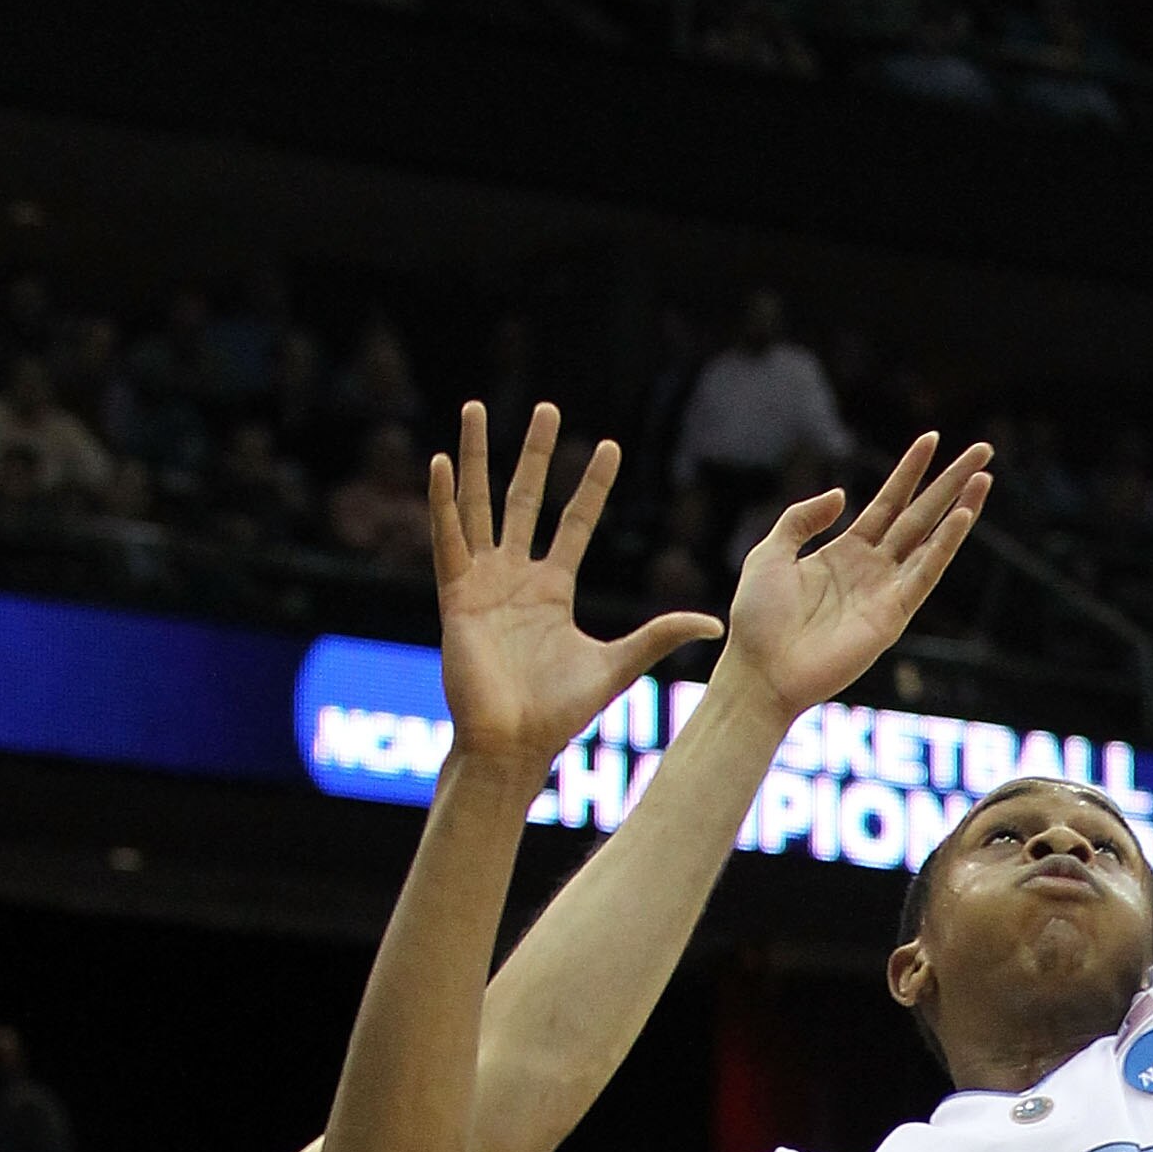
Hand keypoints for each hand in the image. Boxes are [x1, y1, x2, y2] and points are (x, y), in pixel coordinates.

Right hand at [431, 402, 720, 773]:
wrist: (514, 744)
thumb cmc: (559, 713)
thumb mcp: (619, 664)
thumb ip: (659, 635)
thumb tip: (714, 622)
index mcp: (552, 590)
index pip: (575, 522)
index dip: (591, 485)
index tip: (608, 446)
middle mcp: (516, 578)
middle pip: (525, 499)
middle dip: (535, 453)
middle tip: (547, 407)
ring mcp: (483, 583)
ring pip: (479, 505)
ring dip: (474, 457)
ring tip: (474, 409)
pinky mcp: (455, 596)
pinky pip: (447, 540)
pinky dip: (442, 502)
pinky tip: (438, 462)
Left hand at [725, 435, 993, 727]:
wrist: (759, 670)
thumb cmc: (757, 619)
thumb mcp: (770, 553)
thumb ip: (802, 519)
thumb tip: (842, 494)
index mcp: (845, 552)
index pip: (887, 502)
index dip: (910, 471)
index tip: (930, 439)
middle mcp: (872, 569)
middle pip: (920, 515)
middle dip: (950, 482)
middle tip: (982, 450)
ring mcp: (885, 592)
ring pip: (931, 541)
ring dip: (960, 510)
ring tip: (983, 477)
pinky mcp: (892, 617)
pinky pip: (925, 574)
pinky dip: (945, 546)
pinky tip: (961, 517)